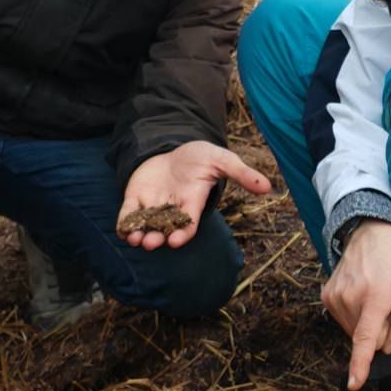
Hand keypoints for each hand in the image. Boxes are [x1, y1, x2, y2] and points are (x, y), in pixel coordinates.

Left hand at [118, 140, 271, 249]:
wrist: (173, 148)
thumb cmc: (200, 157)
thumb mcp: (222, 160)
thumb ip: (242, 174)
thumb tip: (268, 187)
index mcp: (192, 205)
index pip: (187, 225)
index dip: (181, 234)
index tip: (174, 241)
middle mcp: (171, 210)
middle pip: (164, 230)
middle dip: (156, 239)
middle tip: (150, 243)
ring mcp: (152, 205)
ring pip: (145, 227)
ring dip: (139, 236)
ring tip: (135, 239)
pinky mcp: (135, 199)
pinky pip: (128, 216)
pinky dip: (124, 224)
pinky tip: (122, 229)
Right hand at [322, 221, 390, 390]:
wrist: (370, 232)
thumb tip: (387, 347)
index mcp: (377, 296)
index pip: (366, 337)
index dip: (360, 363)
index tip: (353, 384)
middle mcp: (351, 298)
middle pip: (368, 339)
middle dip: (381, 329)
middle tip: (389, 303)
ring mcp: (335, 297)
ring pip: (355, 332)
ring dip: (368, 321)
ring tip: (375, 294)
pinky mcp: (326, 296)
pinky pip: (345, 321)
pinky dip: (356, 314)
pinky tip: (362, 292)